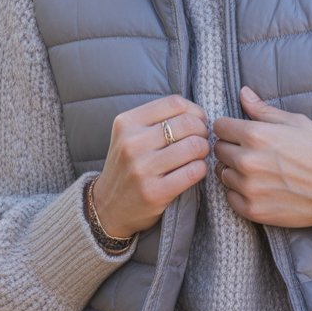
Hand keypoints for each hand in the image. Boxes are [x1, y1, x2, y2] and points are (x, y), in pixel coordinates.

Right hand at [92, 95, 209, 237]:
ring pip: (194, 146)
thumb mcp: (130, 136)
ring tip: (198, 156)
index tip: (197, 122)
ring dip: (204, 150)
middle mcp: (131, 143)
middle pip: (188, 123)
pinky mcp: (154, 192)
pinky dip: (201, 169)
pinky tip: (194, 171)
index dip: (195, 111)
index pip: (175, 103)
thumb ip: (158, 120)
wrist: (107, 208)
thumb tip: (199, 114)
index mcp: (126, 123)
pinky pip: (194, 171)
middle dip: (202, 131)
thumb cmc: (128, 166)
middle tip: (200, 140)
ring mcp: (142, 169)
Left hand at [213, 87, 311, 227]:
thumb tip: (243, 92)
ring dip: (235, 170)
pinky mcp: (253, 210)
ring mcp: (249, 188)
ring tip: (258, 170)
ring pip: (223, 174)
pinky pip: (230, 197)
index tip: (241, 132)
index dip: (230, 127)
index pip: (220, 126)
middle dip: (232, 147)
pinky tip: (259, 187)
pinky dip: (239, 192)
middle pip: (218, 150)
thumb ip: (263, 109)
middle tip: (253, 151)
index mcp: (256, 135)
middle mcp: (247, 162)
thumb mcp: (295, 121)